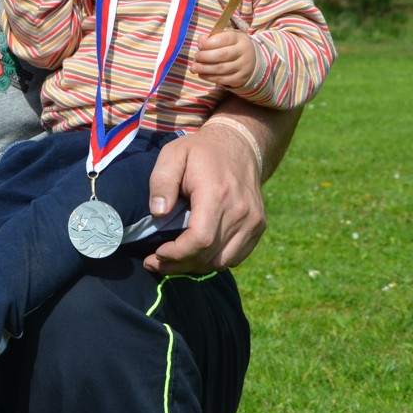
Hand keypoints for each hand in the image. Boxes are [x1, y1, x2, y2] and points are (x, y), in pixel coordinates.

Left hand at [144, 123, 265, 274]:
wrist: (241, 144)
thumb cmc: (201, 151)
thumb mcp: (173, 155)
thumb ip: (161, 181)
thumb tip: (158, 212)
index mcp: (217, 195)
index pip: (200, 240)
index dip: (176, 254)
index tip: (156, 253)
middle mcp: (240, 212)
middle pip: (209, 256)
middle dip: (178, 265)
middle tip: (154, 263)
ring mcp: (253, 222)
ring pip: (222, 262)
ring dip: (194, 267)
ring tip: (171, 262)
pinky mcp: (258, 227)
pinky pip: (235, 257)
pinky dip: (212, 261)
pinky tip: (194, 255)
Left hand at [194, 19, 255, 89]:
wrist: (250, 62)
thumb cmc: (232, 47)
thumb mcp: (226, 38)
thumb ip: (212, 38)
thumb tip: (201, 40)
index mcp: (240, 39)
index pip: (225, 39)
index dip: (210, 42)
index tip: (200, 45)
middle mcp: (244, 52)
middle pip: (222, 54)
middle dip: (206, 56)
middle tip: (197, 56)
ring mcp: (243, 67)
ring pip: (221, 68)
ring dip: (204, 68)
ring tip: (194, 67)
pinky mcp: (239, 79)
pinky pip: (222, 79)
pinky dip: (209, 77)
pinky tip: (201, 74)